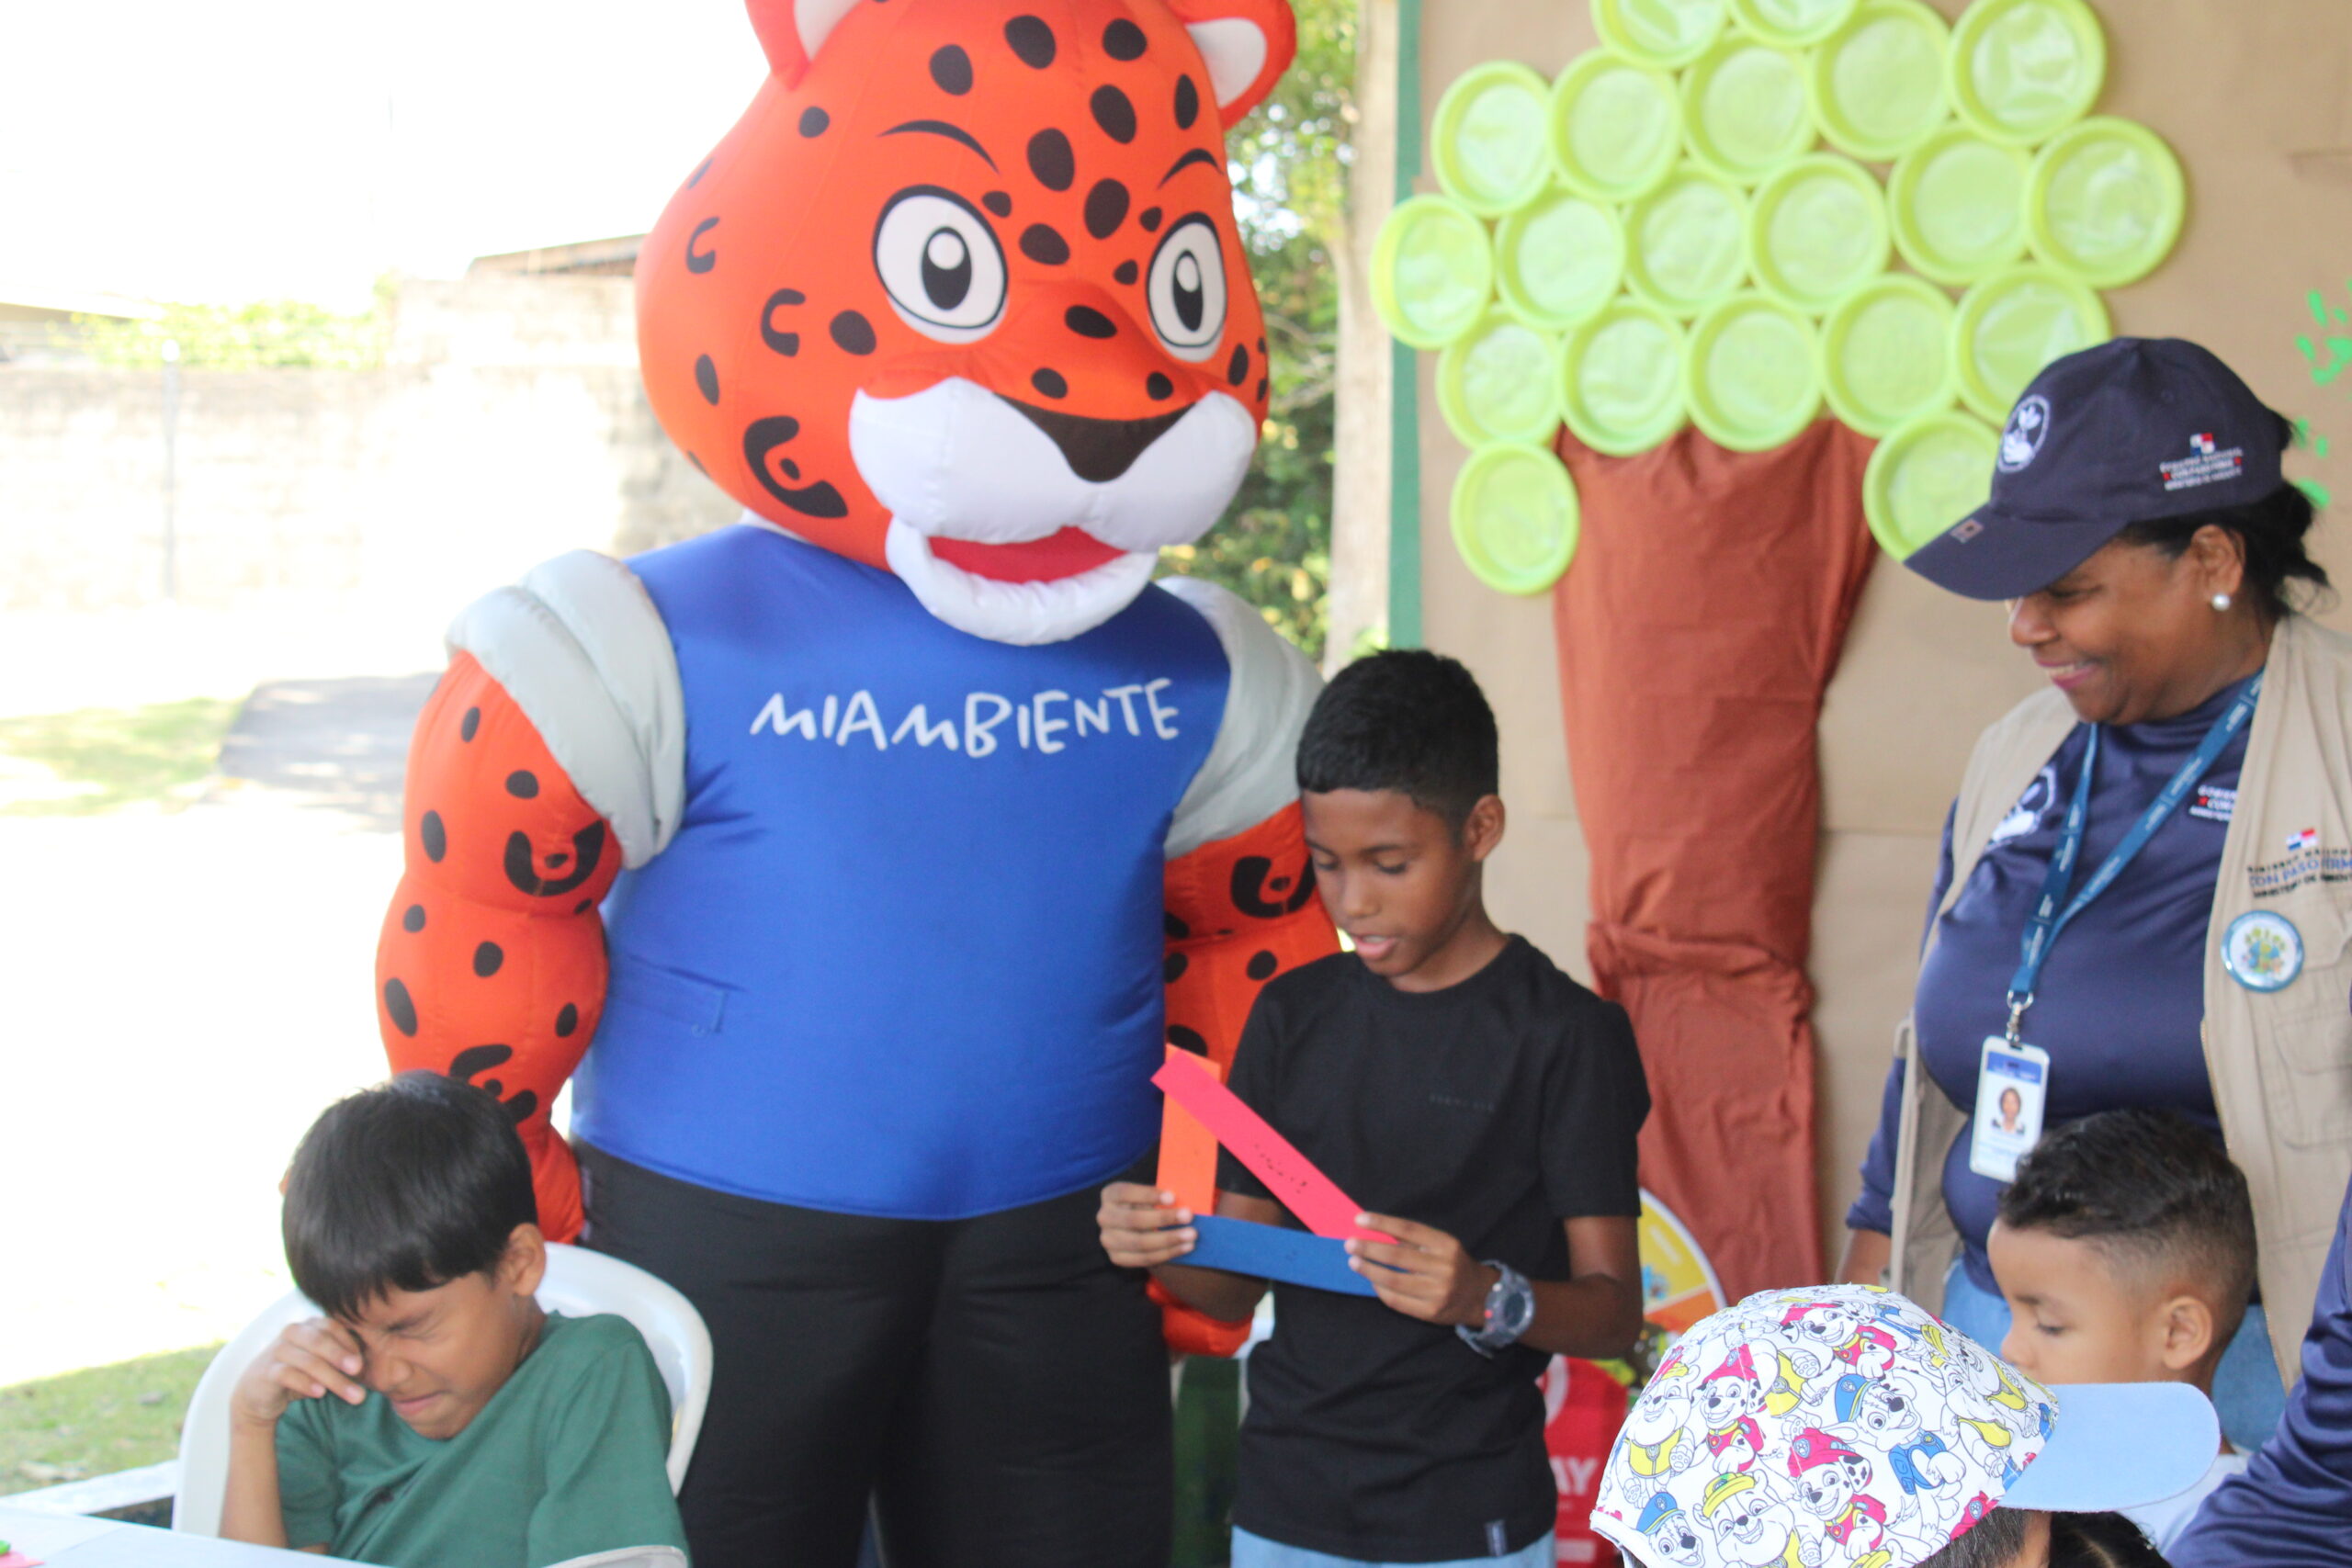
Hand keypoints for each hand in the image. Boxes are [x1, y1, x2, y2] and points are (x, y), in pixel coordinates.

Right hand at [230, 1318, 366, 1429]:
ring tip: (352, 1395)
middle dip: (341, 1357)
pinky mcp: (265, 1371)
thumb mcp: (322, 1365)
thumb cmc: (298, 1374)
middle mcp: (292, 1332)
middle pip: (320, 1341)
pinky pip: (287, 1375)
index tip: (362, 1364)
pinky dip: (305, 1383)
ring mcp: (276, 1350)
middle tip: (359, 1371)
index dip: (349, 1343)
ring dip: (332, 1378)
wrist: (258, 1393)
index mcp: (308, 1326)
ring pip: (308, 1361)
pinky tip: (320, 1393)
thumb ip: (342, 1361)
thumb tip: (369, 1367)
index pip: (332, 1326)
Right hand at [1097, 1182, 1196, 1268]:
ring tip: (1191, 1236)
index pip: (1126, 1192)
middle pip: (1133, 1219)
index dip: (1149, 1195)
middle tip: (1189, 1216)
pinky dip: (1167, 1253)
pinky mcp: (1117, 1257)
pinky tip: (1184, 1247)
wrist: (1136, 1228)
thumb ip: (1162, 1197)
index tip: (1173, 1197)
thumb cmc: (1148, 1204)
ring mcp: (1108, 1239)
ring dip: (1168, 1239)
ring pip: (1140, 1242)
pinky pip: (1144, 1258)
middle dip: (1163, 1218)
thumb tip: (1185, 1199)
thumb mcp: (1149, 1195)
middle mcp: (1104, 1216)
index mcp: (1111, 1194)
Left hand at [1345, 1212, 1493, 1327]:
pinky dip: (1380, 1290)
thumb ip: (1413, 1239)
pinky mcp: (1431, 1312)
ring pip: (1394, 1281)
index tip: (1359, 1220)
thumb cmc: (1452, 1264)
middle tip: (1349, 1244)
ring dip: (1369, 1271)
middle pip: (1398, 1256)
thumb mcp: (1441, 1245)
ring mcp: (1438, 1292)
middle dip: (1369, 1249)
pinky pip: (1398, 1301)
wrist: (1481, 1296)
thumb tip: (1374, 1229)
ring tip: (1353, 1263)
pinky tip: (1372, 1281)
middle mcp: (1444, 1267)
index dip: (1382, 1223)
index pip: (1408, 1229)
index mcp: (1445, 1244)